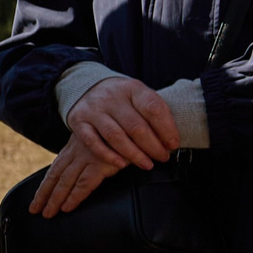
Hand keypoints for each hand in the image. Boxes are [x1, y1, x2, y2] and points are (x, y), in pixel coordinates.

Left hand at [30, 131, 126, 215]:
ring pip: (65, 181)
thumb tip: (85, 169)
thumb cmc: (120, 132)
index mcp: (74, 147)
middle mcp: (77, 151)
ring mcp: (87, 156)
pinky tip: (67, 207)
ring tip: (48, 214)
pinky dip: (74, 196)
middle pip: (55, 176)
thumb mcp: (101, 141)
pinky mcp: (101, 163)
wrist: (134, 120)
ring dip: (55, 199)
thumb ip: (91, 153)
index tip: (37, 198)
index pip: (55, 168)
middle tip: (34, 210)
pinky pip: (84, 183)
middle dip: (43, 194)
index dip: (45, 184)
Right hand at [63, 74, 179, 169]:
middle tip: (162, 157)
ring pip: (115, 136)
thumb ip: (155, 115)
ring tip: (147, 164)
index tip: (173, 145)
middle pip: (135, 126)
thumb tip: (170, 143)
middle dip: (153, 146)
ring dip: (134, 154)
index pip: (153, 108)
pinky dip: (108, 155)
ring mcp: (93, 109)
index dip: (167, 129)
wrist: (89, 88)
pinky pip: (93, 142)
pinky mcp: (78, 122)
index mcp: (132, 88)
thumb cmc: (123, 99)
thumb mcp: (141, 97)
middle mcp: (111, 97)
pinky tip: (122, 164)